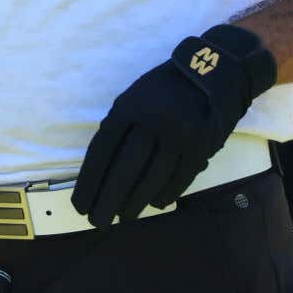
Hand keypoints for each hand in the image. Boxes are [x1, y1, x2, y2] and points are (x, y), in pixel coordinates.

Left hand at [72, 24, 276, 227]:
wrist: (213, 71)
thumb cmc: (164, 88)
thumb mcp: (134, 96)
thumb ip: (119, 127)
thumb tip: (103, 170)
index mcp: (128, 106)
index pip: (102, 151)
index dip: (90, 181)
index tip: (80, 203)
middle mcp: (151, 121)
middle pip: (125, 169)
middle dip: (108, 199)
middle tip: (96, 221)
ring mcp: (178, 134)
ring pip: (152, 177)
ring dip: (134, 201)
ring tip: (122, 217)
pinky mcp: (201, 146)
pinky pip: (180, 178)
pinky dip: (165, 194)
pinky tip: (153, 204)